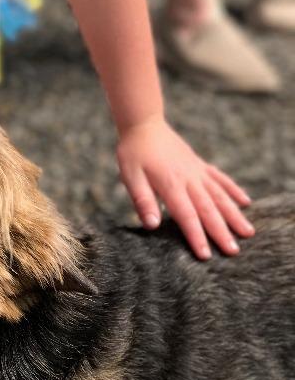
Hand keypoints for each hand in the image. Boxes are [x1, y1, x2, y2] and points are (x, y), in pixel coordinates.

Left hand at [116, 116, 253, 259]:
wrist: (144, 124)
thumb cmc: (133, 153)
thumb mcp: (130, 177)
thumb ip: (143, 201)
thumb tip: (152, 225)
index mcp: (170, 185)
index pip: (186, 216)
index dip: (196, 236)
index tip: (206, 255)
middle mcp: (188, 179)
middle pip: (208, 209)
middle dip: (221, 232)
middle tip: (234, 252)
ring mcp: (197, 171)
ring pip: (220, 196)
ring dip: (234, 215)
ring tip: (248, 232)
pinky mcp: (200, 164)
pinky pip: (220, 178)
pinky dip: (233, 190)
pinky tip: (246, 202)